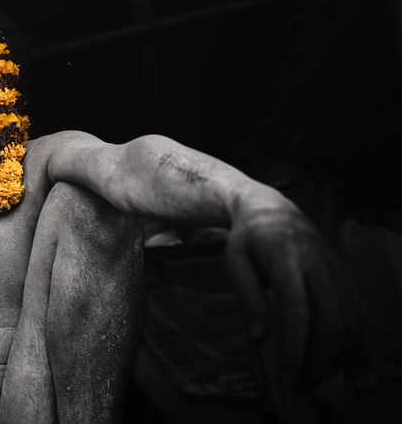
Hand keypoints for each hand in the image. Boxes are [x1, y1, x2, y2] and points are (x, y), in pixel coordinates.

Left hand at [225, 187, 359, 390]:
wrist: (273, 209)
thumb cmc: (249, 239)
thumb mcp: (234, 261)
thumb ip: (247, 298)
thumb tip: (259, 338)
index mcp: (286, 258)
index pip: (297, 309)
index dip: (296, 347)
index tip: (288, 378)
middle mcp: (320, 266)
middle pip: (334, 321)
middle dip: (320, 361)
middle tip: (300, 386)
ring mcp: (338, 273)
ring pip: (353, 323)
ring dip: (338, 358)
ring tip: (314, 379)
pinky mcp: (347, 280)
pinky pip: (361, 318)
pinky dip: (356, 347)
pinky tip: (342, 366)